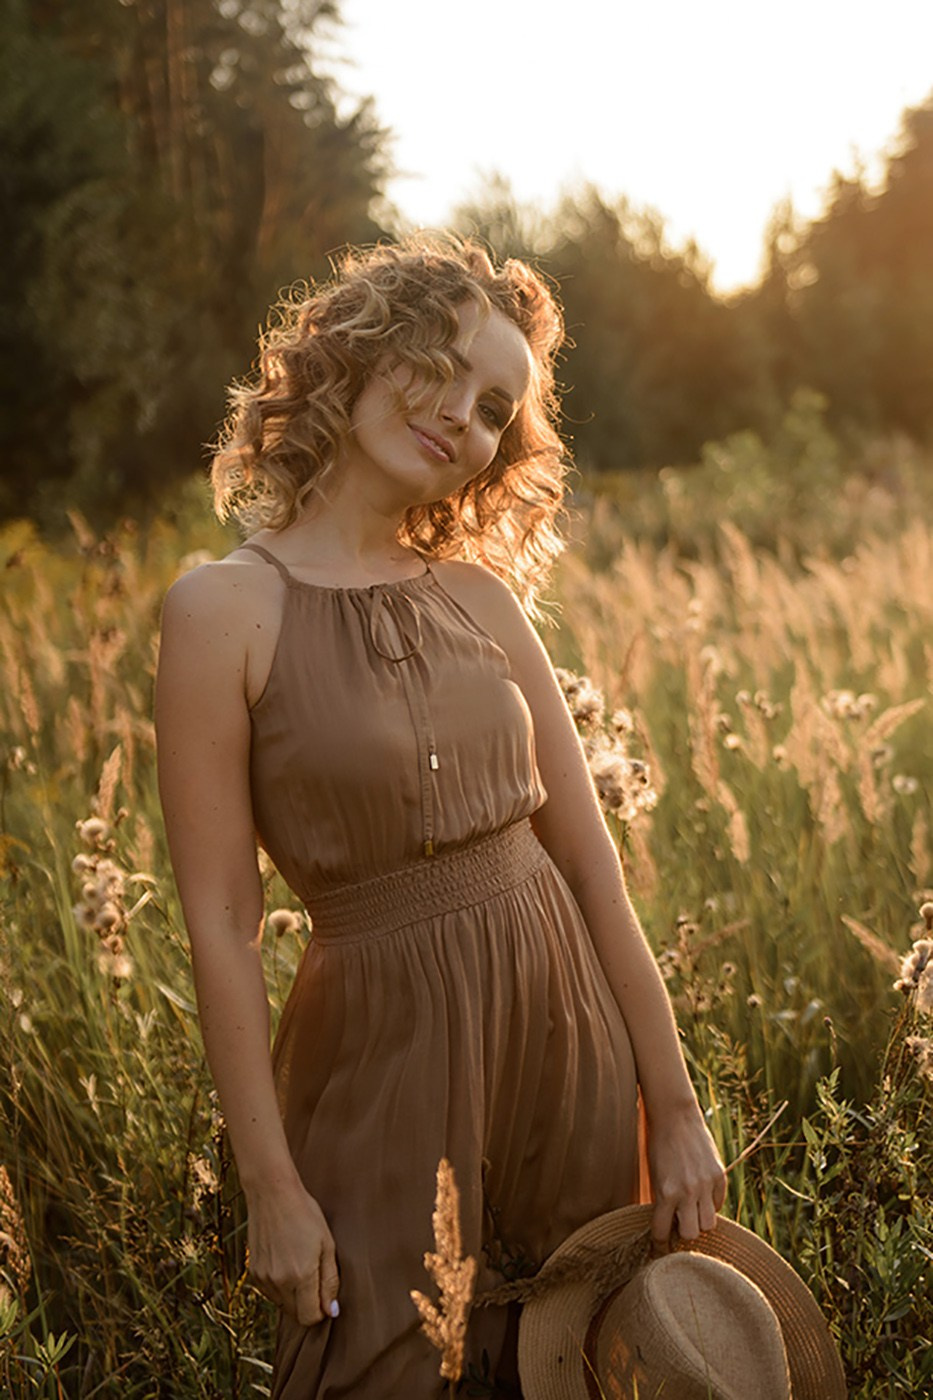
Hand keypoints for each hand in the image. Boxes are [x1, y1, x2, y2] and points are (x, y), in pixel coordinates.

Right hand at [245, 1178, 339, 1325]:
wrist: (272, 1193)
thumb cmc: (305, 1214)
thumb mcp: (327, 1244)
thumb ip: (330, 1281)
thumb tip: (332, 1311)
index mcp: (301, 1275)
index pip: (310, 1317)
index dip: (321, 1312)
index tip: (326, 1299)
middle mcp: (280, 1282)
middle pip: (295, 1315)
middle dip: (307, 1305)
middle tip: (314, 1278)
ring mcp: (263, 1278)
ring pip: (281, 1305)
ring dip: (293, 1296)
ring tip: (299, 1265)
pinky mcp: (253, 1272)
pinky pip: (269, 1293)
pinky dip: (279, 1287)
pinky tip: (285, 1262)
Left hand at [647, 1101, 726, 1247]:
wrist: (675, 1116)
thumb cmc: (659, 1145)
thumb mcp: (654, 1175)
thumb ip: (662, 1201)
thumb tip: (668, 1225)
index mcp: (666, 1193)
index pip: (662, 1232)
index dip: (659, 1244)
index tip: (659, 1247)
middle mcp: (687, 1192)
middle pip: (691, 1235)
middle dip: (684, 1232)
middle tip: (678, 1223)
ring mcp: (706, 1184)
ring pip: (709, 1224)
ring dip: (700, 1221)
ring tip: (692, 1210)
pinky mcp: (719, 1176)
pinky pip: (718, 1204)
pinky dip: (710, 1204)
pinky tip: (701, 1195)